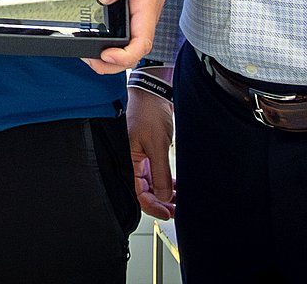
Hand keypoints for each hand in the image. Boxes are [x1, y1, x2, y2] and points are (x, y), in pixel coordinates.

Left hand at [85, 0, 179, 73]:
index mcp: (148, 3)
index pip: (142, 42)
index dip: (125, 55)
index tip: (106, 54)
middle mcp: (143, 11)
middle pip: (132, 49)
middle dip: (111, 62)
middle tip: (88, 59)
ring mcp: (137, 9)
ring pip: (126, 41)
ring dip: (107, 53)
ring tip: (85, 52)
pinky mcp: (129, 4)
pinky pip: (121, 28)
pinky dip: (106, 37)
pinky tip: (90, 33)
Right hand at [126, 85, 175, 218]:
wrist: (154, 92)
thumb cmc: (148, 112)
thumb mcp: (157, 145)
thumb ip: (160, 174)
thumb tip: (163, 196)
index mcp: (128, 160)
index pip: (137, 192)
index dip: (153, 205)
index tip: (168, 213)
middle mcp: (132, 161)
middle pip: (144, 190)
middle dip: (160, 202)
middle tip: (176, 210)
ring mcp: (140, 157)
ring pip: (151, 183)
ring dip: (164, 192)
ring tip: (179, 200)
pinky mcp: (148, 152)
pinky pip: (155, 173)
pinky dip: (165, 181)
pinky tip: (176, 186)